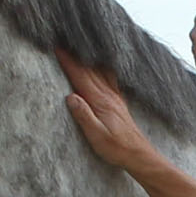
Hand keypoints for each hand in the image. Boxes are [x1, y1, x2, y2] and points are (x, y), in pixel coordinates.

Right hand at [59, 52, 168, 182]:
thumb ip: (84, 116)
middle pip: (89, 70)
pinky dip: (103, 68)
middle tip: (63, 42)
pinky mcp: (118, 102)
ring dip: (88, 59)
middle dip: (75, 55)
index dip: (68, 62)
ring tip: (80, 48)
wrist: (138, 154)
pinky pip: (109, 78)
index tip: (57, 49)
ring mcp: (115, 97)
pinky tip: (102, 65)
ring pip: (99, 72)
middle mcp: (108, 95)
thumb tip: (70, 97)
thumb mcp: (96, 136)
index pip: (81, 77)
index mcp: (100, 102)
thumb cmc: (116, 148)